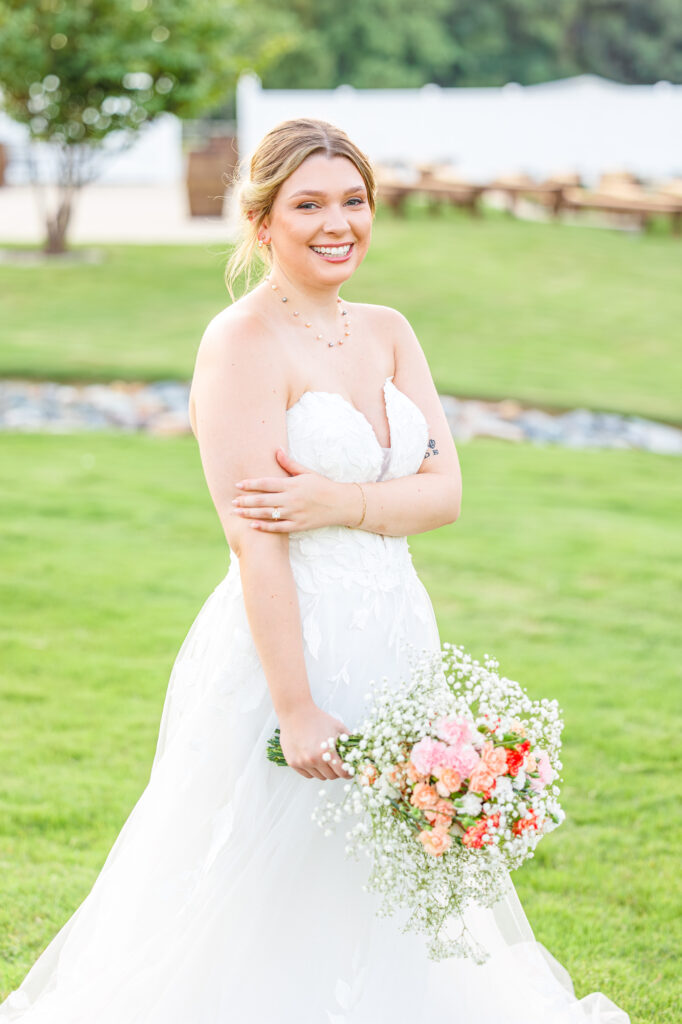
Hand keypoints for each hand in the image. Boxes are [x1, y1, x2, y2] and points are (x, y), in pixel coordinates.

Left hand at [230, 448, 351, 531]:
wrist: (341, 504)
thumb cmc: (323, 486)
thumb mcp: (307, 472)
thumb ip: (289, 464)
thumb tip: (277, 450)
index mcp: (292, 485)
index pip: (267, 484)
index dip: (251, 484)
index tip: (238, 485)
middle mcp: (292, 499)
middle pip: (263, 500)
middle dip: (246, 501)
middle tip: (232, 501)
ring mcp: (295, 514)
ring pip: (268, 514)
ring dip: (251, 514)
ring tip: (237, 513)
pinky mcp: (299, 525)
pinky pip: (278, 527)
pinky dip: (265, 527)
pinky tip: (253, 525)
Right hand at [277, 704, 352, 780]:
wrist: (295, 712)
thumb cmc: (318, 719)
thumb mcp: (338, 727)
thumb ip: (350, 740)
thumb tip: (360, 752)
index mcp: (327, 751)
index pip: (342, 772)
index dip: (348, 772)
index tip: (349, 771)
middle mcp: (313, 759)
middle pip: (331, 776)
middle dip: (336, 771)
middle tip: (336, 762)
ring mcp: (302, 762)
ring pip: (319, 776)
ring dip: (324, 770)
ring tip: (323, 757)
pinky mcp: (293, 763)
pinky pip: (308, 774)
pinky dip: (312, 770)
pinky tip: (313, 758)